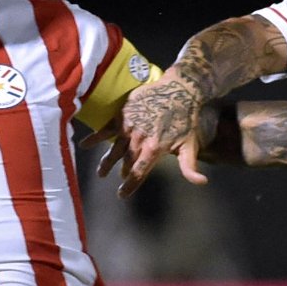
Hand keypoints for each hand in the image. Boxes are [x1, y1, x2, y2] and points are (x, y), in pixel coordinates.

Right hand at [96, 74, 209, 196]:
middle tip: (117, 180)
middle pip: (126, 162)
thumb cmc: (187, 118)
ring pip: (114, 149)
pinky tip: (84, 145)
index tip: (122, 195)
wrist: (179, 89)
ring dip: (106, 162)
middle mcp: (139, 139)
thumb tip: (202, 183)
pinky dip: (95, 137)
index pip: (139, 173)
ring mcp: (129, 126)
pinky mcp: (123, 114)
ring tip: (101, 173)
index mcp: (154, 149)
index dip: (130, 186)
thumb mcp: (191, 144)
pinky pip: (106, 128)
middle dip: (121, 172)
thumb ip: (189, 166)